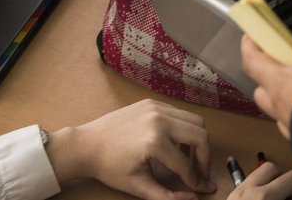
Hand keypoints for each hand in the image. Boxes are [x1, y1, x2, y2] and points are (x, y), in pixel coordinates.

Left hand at [48, 100, 215, 199]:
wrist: (87, 144)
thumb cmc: (110, 167)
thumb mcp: (138, 186)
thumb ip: (167, 196)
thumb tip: (194, 198)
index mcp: (154, 142)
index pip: (186, 165)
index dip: (197, 180)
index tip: (204, 187)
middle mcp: (159, 120)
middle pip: (200, 135)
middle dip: (205, 157)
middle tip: (199, 171)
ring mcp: (156, 108)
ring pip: (195, 120)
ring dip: (197, 140)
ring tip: (188, 158)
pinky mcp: (152, 102)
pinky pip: (180, 113)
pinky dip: (184, 128)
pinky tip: (175, 143)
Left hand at [228, 161, 291, 198]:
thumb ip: (291, 199)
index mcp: (263, 197)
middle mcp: (247, 191)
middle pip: (272, 167)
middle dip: (282, 180)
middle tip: (285, 197)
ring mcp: (236, 193)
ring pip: (257, 173)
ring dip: (270, 183)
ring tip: (275, 198)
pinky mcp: (230, 197)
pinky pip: (247, 183)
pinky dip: (258, 189)